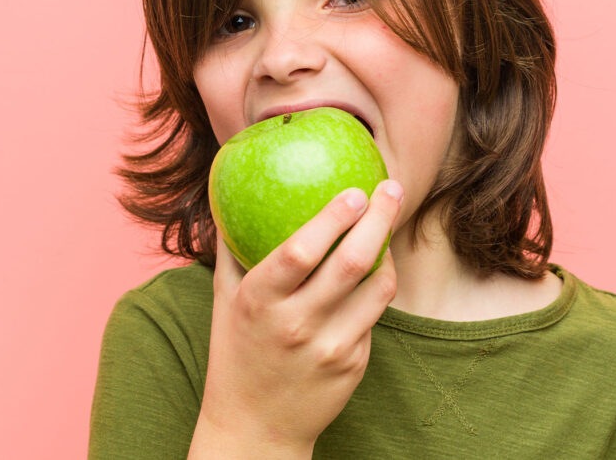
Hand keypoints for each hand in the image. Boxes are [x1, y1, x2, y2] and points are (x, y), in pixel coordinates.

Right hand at [188, 180, 402, 458]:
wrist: (255, 427)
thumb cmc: (235, 351)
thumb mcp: (223, 299)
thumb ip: (230, 248)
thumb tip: (229, 193)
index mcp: (259, 301)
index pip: (301, 250)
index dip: (333, 217)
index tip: (353, 191)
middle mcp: (296, 324)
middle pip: (351, 262)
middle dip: (380, 218)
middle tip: (391, 188)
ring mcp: (329, 347)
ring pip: (377, 288)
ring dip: (388, 251)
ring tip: (387, 225)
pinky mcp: (353, 365)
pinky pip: (374, 315)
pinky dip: (378, 286)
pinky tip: (376, 268)